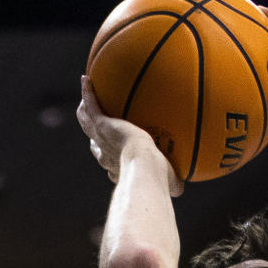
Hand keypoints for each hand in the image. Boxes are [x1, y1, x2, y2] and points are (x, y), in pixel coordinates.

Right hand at [77, 77, 182, 195]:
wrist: (145, 166)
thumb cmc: (159, 178)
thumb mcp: (169, 182)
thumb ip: (174, 184)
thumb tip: (183, 188)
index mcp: (118, 168)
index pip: (110, 161)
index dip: (111, 156)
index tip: (117, 151)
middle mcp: (105, 155)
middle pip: (94, 143)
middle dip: (94, 134)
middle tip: (97, 123)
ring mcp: (101, 138)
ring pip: (86, 122)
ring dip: (84, 111)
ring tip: (86, 99)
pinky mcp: (102, 124)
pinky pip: (91, 104)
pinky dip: (87, 92)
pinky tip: (87, 79)